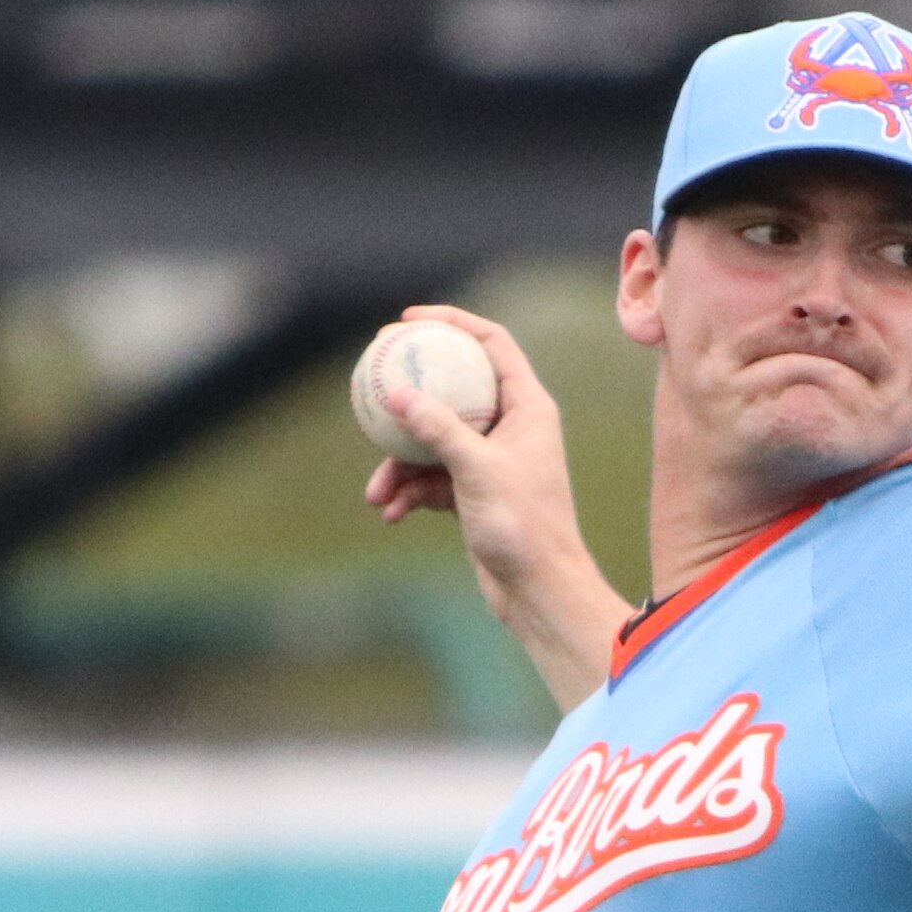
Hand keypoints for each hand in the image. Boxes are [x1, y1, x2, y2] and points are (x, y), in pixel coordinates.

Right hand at [362, 304, 631, 711]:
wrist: (539, 590)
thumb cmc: (523, 527)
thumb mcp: (475, 471)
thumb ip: (438, 428)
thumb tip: (397, 391)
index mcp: (529, 407)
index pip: (492, 344)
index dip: (452, 323)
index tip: (407, 320)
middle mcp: (512, 427)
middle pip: (456, 389)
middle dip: (412, 392)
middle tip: (372, 380)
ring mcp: (492, 460)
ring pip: (435, 442)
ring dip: (401, 465)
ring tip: (376, 493)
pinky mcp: (476, 492)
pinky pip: (433, 479)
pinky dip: (411, 493)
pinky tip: (392, 513)